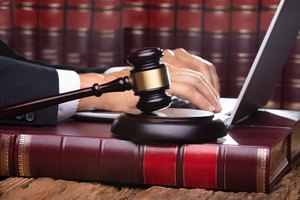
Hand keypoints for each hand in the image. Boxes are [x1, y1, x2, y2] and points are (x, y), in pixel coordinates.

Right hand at [77, 48, 221, 112]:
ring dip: (208, 95)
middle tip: (217, 104)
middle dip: (211, 91)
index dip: (205, 85)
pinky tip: (204, 107)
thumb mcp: (149, 89)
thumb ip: (165, 90)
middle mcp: (166, 66)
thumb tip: (176, 100)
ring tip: (214, 107)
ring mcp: (163, 72)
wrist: (108, 91)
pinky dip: (199, 99)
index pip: (192, 72)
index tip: (211, 97)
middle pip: (198, 74)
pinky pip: (186, 90)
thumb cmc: (124, 92)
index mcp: (165, 66)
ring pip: (195, 80)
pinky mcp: (160, 82)